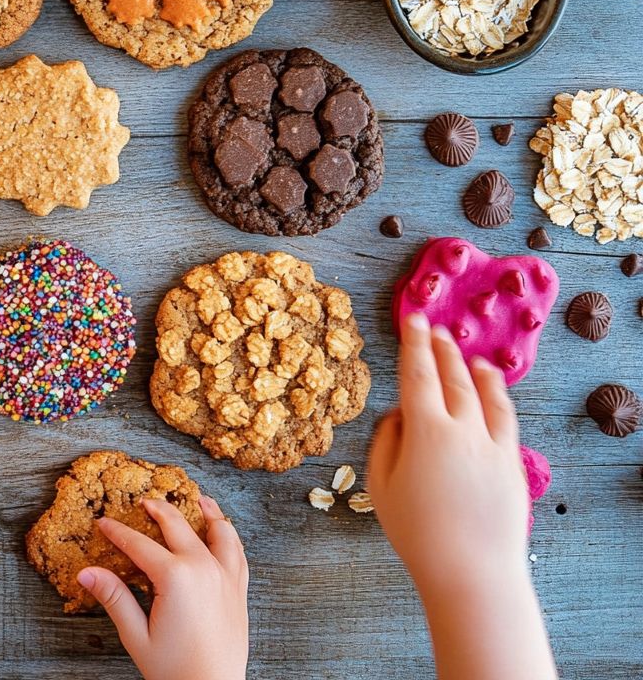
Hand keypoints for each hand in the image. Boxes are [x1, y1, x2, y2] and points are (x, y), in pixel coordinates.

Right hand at [77, 495, 247, 679]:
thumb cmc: (176, 671)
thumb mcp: (136, 635)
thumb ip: (114, 598)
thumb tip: (86, 573)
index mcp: (175, 577)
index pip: (139, 544)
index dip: (117, 532)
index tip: (104, 523)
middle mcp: (203, 568)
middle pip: (176, 525)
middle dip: (157, 509)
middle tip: (143, 502)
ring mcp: (225, 577)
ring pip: (218, 530)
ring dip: (205, 511)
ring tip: (197, 498)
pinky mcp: (239, 589)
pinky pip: (238, 552)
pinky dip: (229, 535)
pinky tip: (224, 531)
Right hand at [369, 313, 529, 597]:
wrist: (471, 571)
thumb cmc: (416, 533)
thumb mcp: (380, 484)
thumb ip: (387, 440)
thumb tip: (399, 415)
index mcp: (425, 431)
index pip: (418, 374)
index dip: (413, 344)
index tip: (413, 319)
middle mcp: (463, 429)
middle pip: (452, 377)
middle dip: (441, 349)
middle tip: (433, 328)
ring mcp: (492, 444)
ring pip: (483, 393)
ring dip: (470, 367)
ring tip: (463, 350)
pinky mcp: (512, 462)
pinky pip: (505, 416)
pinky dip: (497, 393)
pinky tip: (491, 385)